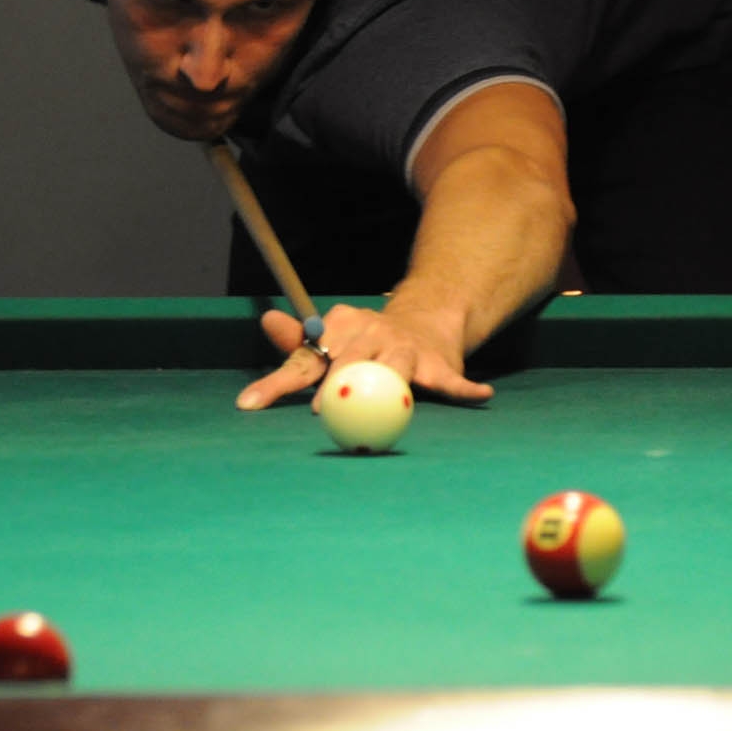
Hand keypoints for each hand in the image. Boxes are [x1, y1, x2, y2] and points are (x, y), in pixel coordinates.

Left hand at [233, 301, 493, 410]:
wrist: (426, 320)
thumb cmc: (368, 343)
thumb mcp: (332, 341)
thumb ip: (298, 344)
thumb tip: (267, 320)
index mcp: (341, 328)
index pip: (305, 358)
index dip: (278, 382)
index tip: (252, 404)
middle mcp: (373, 332)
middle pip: (349, 359)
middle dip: (332, 382)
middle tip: (317, 410)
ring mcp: (407, 347)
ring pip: (397, 366)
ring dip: (390, 384)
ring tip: (387, 401)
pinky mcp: (439, 364)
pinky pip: (451, 381)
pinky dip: (464, 389)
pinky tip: (479, 396)